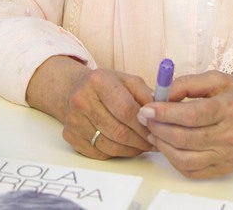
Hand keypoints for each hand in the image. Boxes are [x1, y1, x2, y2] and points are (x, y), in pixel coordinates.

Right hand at [26, 56, 153, 160]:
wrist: (75, 89)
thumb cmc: (107, 86)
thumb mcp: (128, 81)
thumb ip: (147, 94)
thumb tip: (161, 114)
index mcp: (98, 81)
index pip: (126, 109)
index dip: (144, 124)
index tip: (157, 130)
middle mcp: (81, 100)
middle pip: (119, 131)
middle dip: (141, 140)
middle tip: (154, 142)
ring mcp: (74, 120)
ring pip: (111, 145)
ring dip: (132, 149)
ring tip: (143, 145)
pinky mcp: (71, 136)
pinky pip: (101, 153)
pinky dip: (118, 153)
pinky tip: (127, 146)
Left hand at [136, 70, 232, 178]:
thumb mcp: (218, 79)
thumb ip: (188, 83)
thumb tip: (162, 93)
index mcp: (229, 109)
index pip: (191, 115)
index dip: (165, 113)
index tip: (147, 108)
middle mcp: (230, 135)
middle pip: (184, 138)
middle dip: (157, 128)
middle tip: (144, 118)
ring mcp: (227, 156)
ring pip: (185, 158)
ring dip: (162, 145)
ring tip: (152, 132)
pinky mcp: (224, 168)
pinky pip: (192, 171)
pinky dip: (174, 160)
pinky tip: (167, 145)